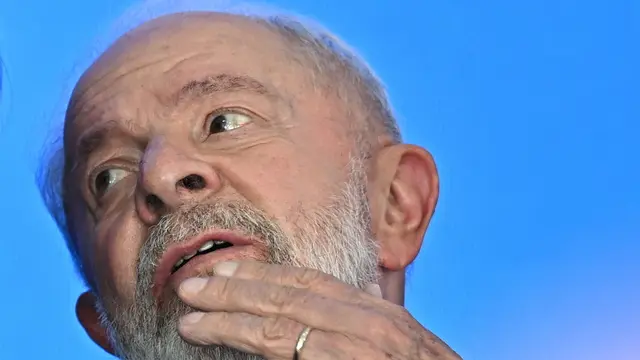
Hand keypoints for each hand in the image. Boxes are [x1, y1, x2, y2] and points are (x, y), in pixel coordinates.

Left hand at [176, 260, 460, 359]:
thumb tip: (312, 331)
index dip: (264, 273)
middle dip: (235, 289)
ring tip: (190, 317)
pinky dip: (253, 347)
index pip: (311, 282)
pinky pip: (288, 354)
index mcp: (379, 314)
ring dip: (230, 320)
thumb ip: (354, 332)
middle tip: (191, 287)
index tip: (227, 268)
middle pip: (288, 297)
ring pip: (280, 328)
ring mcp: (360, 351)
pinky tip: (221, 345)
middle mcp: (370, 326)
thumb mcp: (397, 349)